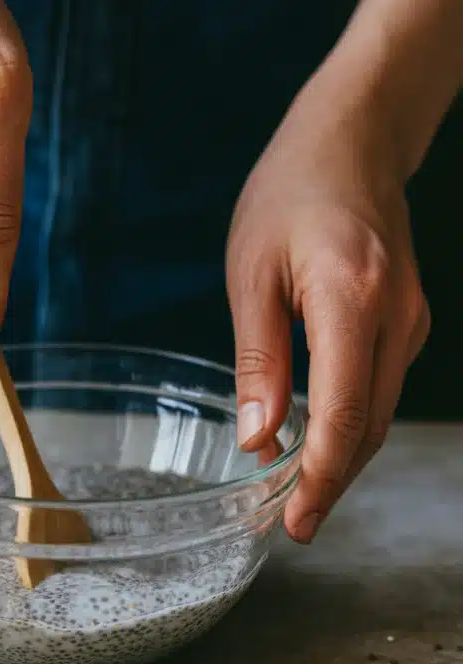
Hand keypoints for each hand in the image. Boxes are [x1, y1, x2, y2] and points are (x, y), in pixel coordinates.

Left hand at [226, 69, 429, 542]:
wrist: (355, 137)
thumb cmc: (291, 192)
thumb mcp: (251, 273)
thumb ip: (258, 360)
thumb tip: (258, 439)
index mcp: (353, 299)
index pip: (345, 416)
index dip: (320, 480)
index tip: (293, 523)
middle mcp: (398, 316)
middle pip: (372, 428)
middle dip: (331, 484)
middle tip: (290, 526)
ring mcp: (413, 318)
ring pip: (381, 413)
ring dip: (342, 459)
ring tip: (295, 496)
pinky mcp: (410, 319)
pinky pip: (381, 387)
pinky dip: (352, 423)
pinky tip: (318, 439)